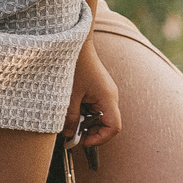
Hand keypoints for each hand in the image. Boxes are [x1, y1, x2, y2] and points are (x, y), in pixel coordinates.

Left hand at [66, 34, 122, 149]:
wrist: (75, 42)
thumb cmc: (75, 65)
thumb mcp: (69, 96)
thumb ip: (70, 118)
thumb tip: (69, 135)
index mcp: (107, 98)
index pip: (113, 128)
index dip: (99, 139)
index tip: (82, 140)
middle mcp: (110, 96)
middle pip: (106, 124)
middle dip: (89, 130)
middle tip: (70, 131)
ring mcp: (105, 92)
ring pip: (98, 116)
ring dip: (84, 120)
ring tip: (68, 116)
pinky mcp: (98, 88)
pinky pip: (94, 106)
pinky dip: (83, 111)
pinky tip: (71, 105)